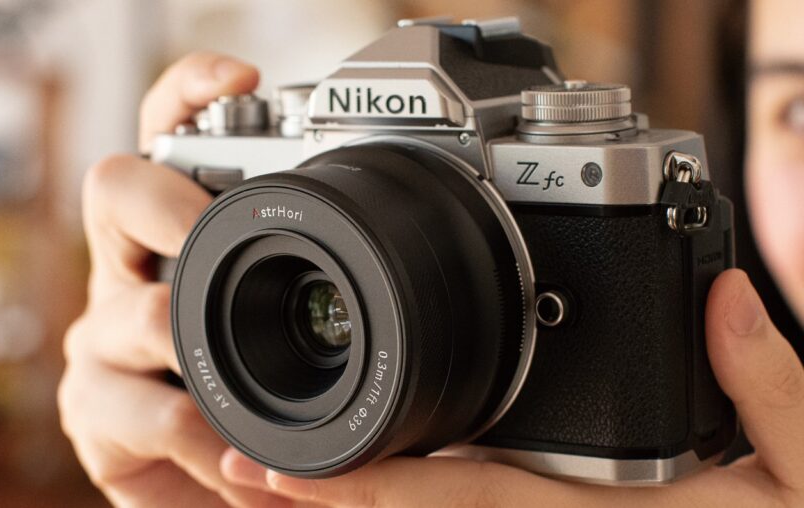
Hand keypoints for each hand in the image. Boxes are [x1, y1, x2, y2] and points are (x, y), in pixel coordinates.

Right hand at [58, 52, 295, 506]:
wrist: (212, 494)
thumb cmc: (257, 398)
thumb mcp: (289, 332)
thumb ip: (317, 284)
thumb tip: (404, 235)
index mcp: (177, 235)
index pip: (164, 139)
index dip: (187, 93)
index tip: (240, 77)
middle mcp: (129, 271)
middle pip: (112, 190)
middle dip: (170, 207)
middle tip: (213, 239)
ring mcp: (102, 340)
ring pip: (132, 313)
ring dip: (201, 356)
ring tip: (253, 404)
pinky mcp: (91, 411)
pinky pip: (149, 414)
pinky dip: (206, 443)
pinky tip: (238, 466)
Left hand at [221, 269, 803, 506]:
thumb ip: (771, 387)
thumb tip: (724, 297)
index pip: (455, 500)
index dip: (365, 487)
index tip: (279, 473)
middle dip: (326, 502)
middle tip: (233, 470)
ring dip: (354, 504)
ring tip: (270, 476)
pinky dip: (410, 500)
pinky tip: (373, 478)